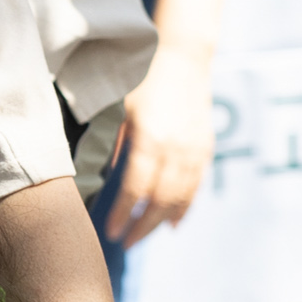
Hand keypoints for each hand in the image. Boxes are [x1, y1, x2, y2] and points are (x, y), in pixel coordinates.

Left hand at [102, 43, 215, 243]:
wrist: (183, 58)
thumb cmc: (141, 81)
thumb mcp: (117, 108)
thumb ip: (109, 144)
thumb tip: (95, 179)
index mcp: (150, 139)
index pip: (135, 189)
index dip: (122, 214)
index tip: (108, 232)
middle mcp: (176, 148)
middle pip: (160, 200)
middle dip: (141, 226)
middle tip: (124, 243)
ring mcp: (195, 149)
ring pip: (181, 197)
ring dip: (162, 221)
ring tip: (143, 236)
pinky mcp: (206, 147)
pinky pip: (196, 186)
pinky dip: (185, 207)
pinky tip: (173, 222)